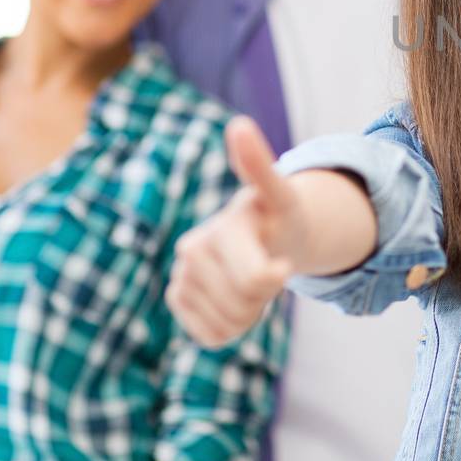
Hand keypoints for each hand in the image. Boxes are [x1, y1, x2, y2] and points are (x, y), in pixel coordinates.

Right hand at [167, 116, 298, 346]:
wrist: (265, 233)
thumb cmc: (277, 215)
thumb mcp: (281, 193)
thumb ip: (260, 166)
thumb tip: (238, 125)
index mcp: (220, 229)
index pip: (258, 279)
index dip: (277, 277)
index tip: (282, 262)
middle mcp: (191, 251)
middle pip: (244, 304)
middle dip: (264, 294)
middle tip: (265, 266)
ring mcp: (180, 277)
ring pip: (228, 323)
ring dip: (249, 312)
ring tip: (250, 279)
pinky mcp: (177, 300)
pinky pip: (211, 335)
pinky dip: (230, 327)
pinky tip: (233, 299)